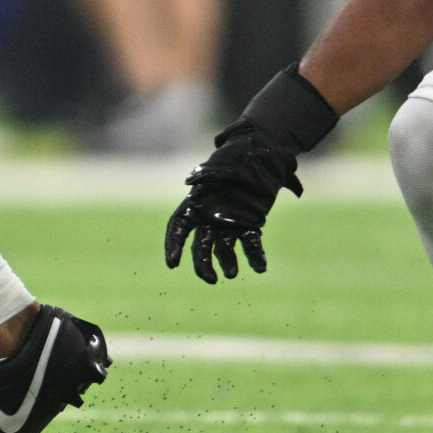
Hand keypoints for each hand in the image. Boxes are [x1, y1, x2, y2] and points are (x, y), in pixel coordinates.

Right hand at [164, 123, 303, 283]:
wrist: (261, 153)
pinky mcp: (250, 224)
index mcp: (198, 202)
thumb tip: (190, 181)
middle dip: (203, 264)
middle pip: (201, 246)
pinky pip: (250, 244)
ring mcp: (230, 223)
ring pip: (224, 250)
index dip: (173, 244)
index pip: (179, 227)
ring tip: (232, 274)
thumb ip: (206, 174)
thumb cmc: (235, 157)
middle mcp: (211, 217)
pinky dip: (255, 256)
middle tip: (211, 279)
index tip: (172, 263)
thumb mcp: (220, 165)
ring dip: (227, 263)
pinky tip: (260, 267)